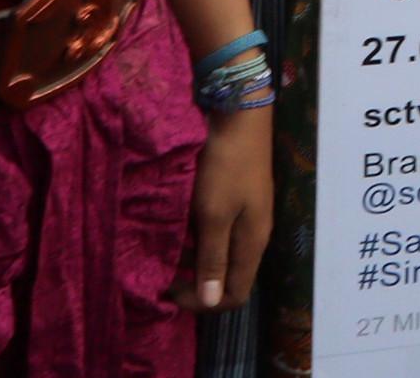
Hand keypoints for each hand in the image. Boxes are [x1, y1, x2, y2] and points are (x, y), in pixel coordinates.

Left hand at [174, 105, 271, 310]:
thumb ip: (213, 258)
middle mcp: (255, 235)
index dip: (203, 303)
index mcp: (252, 243)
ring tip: (167, 252)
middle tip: (164, 274)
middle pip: (230, 277)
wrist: (240, 116)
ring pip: (223, 255)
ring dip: (196, 260)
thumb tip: (212, 301)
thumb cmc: (225, 167)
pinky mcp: (239, 200)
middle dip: (197, 283)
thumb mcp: (213, 214)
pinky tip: (180, 228)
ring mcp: (249, 216)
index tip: (171, 291)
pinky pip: (220, 234)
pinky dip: (199, 239)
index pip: (235, 295)